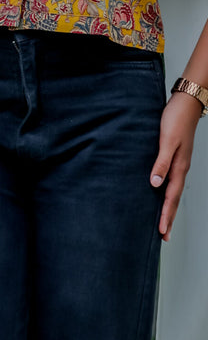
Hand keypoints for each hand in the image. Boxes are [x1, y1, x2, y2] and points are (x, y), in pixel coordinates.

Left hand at [150, 91, 201, 240]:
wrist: (185, 102)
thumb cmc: (176, 118)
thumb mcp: (167, 140)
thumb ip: (161, 162)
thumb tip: (155, 184)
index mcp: (179, 166)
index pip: (171, 197)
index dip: (166, 215)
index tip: (162, 232)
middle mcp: (181, 167)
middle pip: (174, 198)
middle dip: (170, 218)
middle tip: (165, 237)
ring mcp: (180, 162)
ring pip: (174, 190)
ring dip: (169, 207)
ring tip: (165, 221)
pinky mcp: (176, 155)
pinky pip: (172, 180)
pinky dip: (168, 191)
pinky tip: (162, 192)